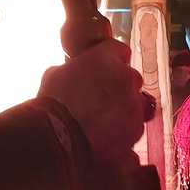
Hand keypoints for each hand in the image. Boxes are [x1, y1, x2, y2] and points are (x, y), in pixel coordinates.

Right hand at [38, 38, 149, 163]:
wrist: (57, 135)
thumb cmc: (52, 103)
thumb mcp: (55, 74)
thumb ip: (74, 70)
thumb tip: (73, 75)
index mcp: (106, 57)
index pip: (119, 51)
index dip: (112, 62)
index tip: (105, 71)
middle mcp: (126, 77)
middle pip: (131, 78)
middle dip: (120, 87)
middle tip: (102, 100)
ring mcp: (134, 104)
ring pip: (138, 104)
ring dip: (126, 110)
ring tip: (105, 122)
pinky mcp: (136, 128)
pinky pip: (135, 128)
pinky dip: (124, 133)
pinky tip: (107, 138)